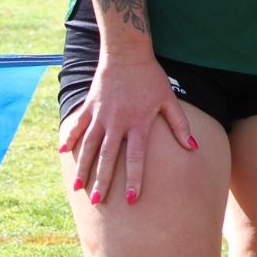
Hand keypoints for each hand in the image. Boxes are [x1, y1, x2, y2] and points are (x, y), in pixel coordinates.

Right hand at [60, 54, 195, 205]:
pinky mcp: (89, 106)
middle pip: (109, 158)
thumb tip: (193, 147)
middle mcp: (117, 122)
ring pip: (90, 146)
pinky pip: (77, 125)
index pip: (137, 158)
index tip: (133, 199)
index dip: (135, 179)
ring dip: (83, 167)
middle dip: (103, 181)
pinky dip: (70, 138)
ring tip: (78, 187)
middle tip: (98, 202)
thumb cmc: (151, 78)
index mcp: (138, 123)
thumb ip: (179, 125)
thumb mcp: (169, 100)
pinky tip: (63, 153)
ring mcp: (100, 115)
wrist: (127, 53)